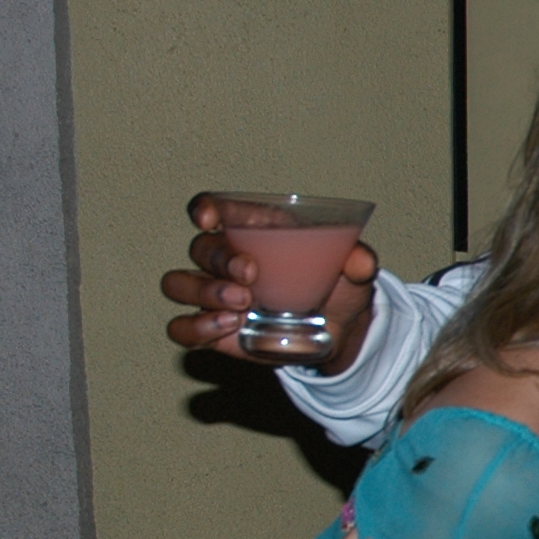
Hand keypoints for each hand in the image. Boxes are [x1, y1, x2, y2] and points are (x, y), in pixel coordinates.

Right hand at [163, 193, 378, 369]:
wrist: (339, 331)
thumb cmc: (338, 286)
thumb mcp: (355, 272)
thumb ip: (358, 261)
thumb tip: (361, 261)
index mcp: (254, 231)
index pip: (214, 208)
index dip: (204, 208)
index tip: (210, 219)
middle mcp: (225, 259)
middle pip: (200, 247)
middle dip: (220, 259)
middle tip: (251, 277)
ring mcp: (214, 294)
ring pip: (178, 283)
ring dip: (203, 292)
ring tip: (241, 305)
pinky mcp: (211, 328)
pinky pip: (180, 328)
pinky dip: (195, 327)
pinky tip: (227, 327)